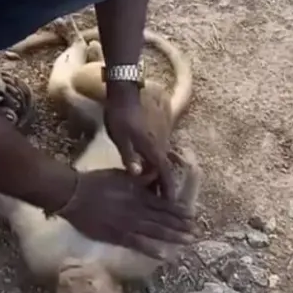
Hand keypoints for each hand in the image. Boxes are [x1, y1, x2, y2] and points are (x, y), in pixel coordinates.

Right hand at [58, 169, 193, 258]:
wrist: (73, 194)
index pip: (164, 204)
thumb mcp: (121, 175)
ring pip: (156, 232)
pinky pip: (138, 244)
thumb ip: (139, 179)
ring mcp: (128, 224)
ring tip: (188, 241)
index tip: (192, 216)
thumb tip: (155, 175)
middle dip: (181, 226)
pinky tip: (164, 255)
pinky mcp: (117, 236)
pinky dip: (152, 250)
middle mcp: (137, 209)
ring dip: (173, 237)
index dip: (179, 212)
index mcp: (139, 194)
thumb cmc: (95, 182)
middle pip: (164, 219)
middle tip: (197, 232)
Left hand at [104, 83, 176, 199]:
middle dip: (163, 182)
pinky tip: (149, 161)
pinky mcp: (159, 127)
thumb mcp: (120, 138)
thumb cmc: (120, 115)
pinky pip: (161, 147)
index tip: (172, 201)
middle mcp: (162, 143)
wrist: (127, 91)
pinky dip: (157, 158)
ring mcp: (162, 134)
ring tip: (153, 182)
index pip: (164, 172)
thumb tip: (138, 175)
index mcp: (153, 148)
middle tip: (159, 197)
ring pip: (163, 156)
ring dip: (160, 170)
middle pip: (164, 167)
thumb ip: (129, 157)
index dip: (168, 187)